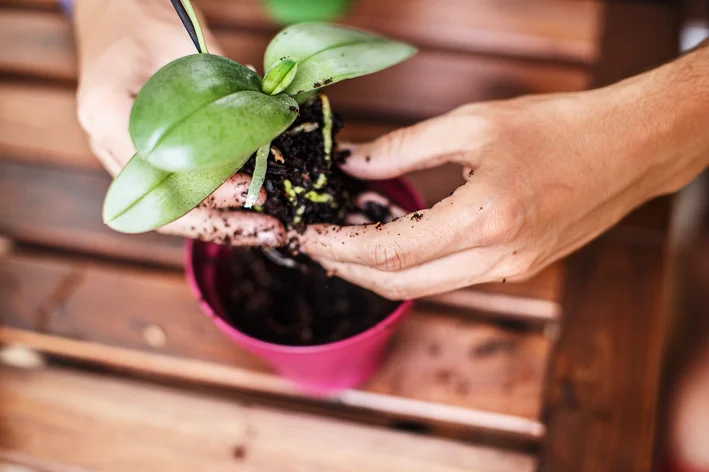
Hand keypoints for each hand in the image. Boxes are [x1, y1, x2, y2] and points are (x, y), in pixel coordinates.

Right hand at [74, 0, 282, 245]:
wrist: (115, 11)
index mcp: (107, 111)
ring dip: (219, 223)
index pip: (158, 173)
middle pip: (160, 208)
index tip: (250, 191)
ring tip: (265, 229)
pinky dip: (211, 205)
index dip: (206, 191)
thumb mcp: (186, 44)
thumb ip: (220, 90)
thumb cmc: (147, 18)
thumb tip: (270, 132)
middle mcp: (107, 143)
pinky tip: (247, 211)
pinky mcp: (139, 158)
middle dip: (219, 225)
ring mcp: (120, 155)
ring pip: (168, 209)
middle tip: (270, 231)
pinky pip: (173, 192)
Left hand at [298, 58, 708, 298]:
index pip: (389, 251)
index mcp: (484, 218)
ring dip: (377, 271)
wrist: (629, 150)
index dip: (339, 247)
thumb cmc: (559, 127)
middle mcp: (497, 258)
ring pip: (423, 287)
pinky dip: (412, 266)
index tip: (307, 235)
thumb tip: (354, 163)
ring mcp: (510, 270)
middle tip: (316, 243)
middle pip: (399, 283)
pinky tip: (395, 241)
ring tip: (346, 243)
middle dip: (347, 267)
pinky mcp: (517, 269)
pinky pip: (450, 278)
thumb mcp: (473, 124)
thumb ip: (404, 148)